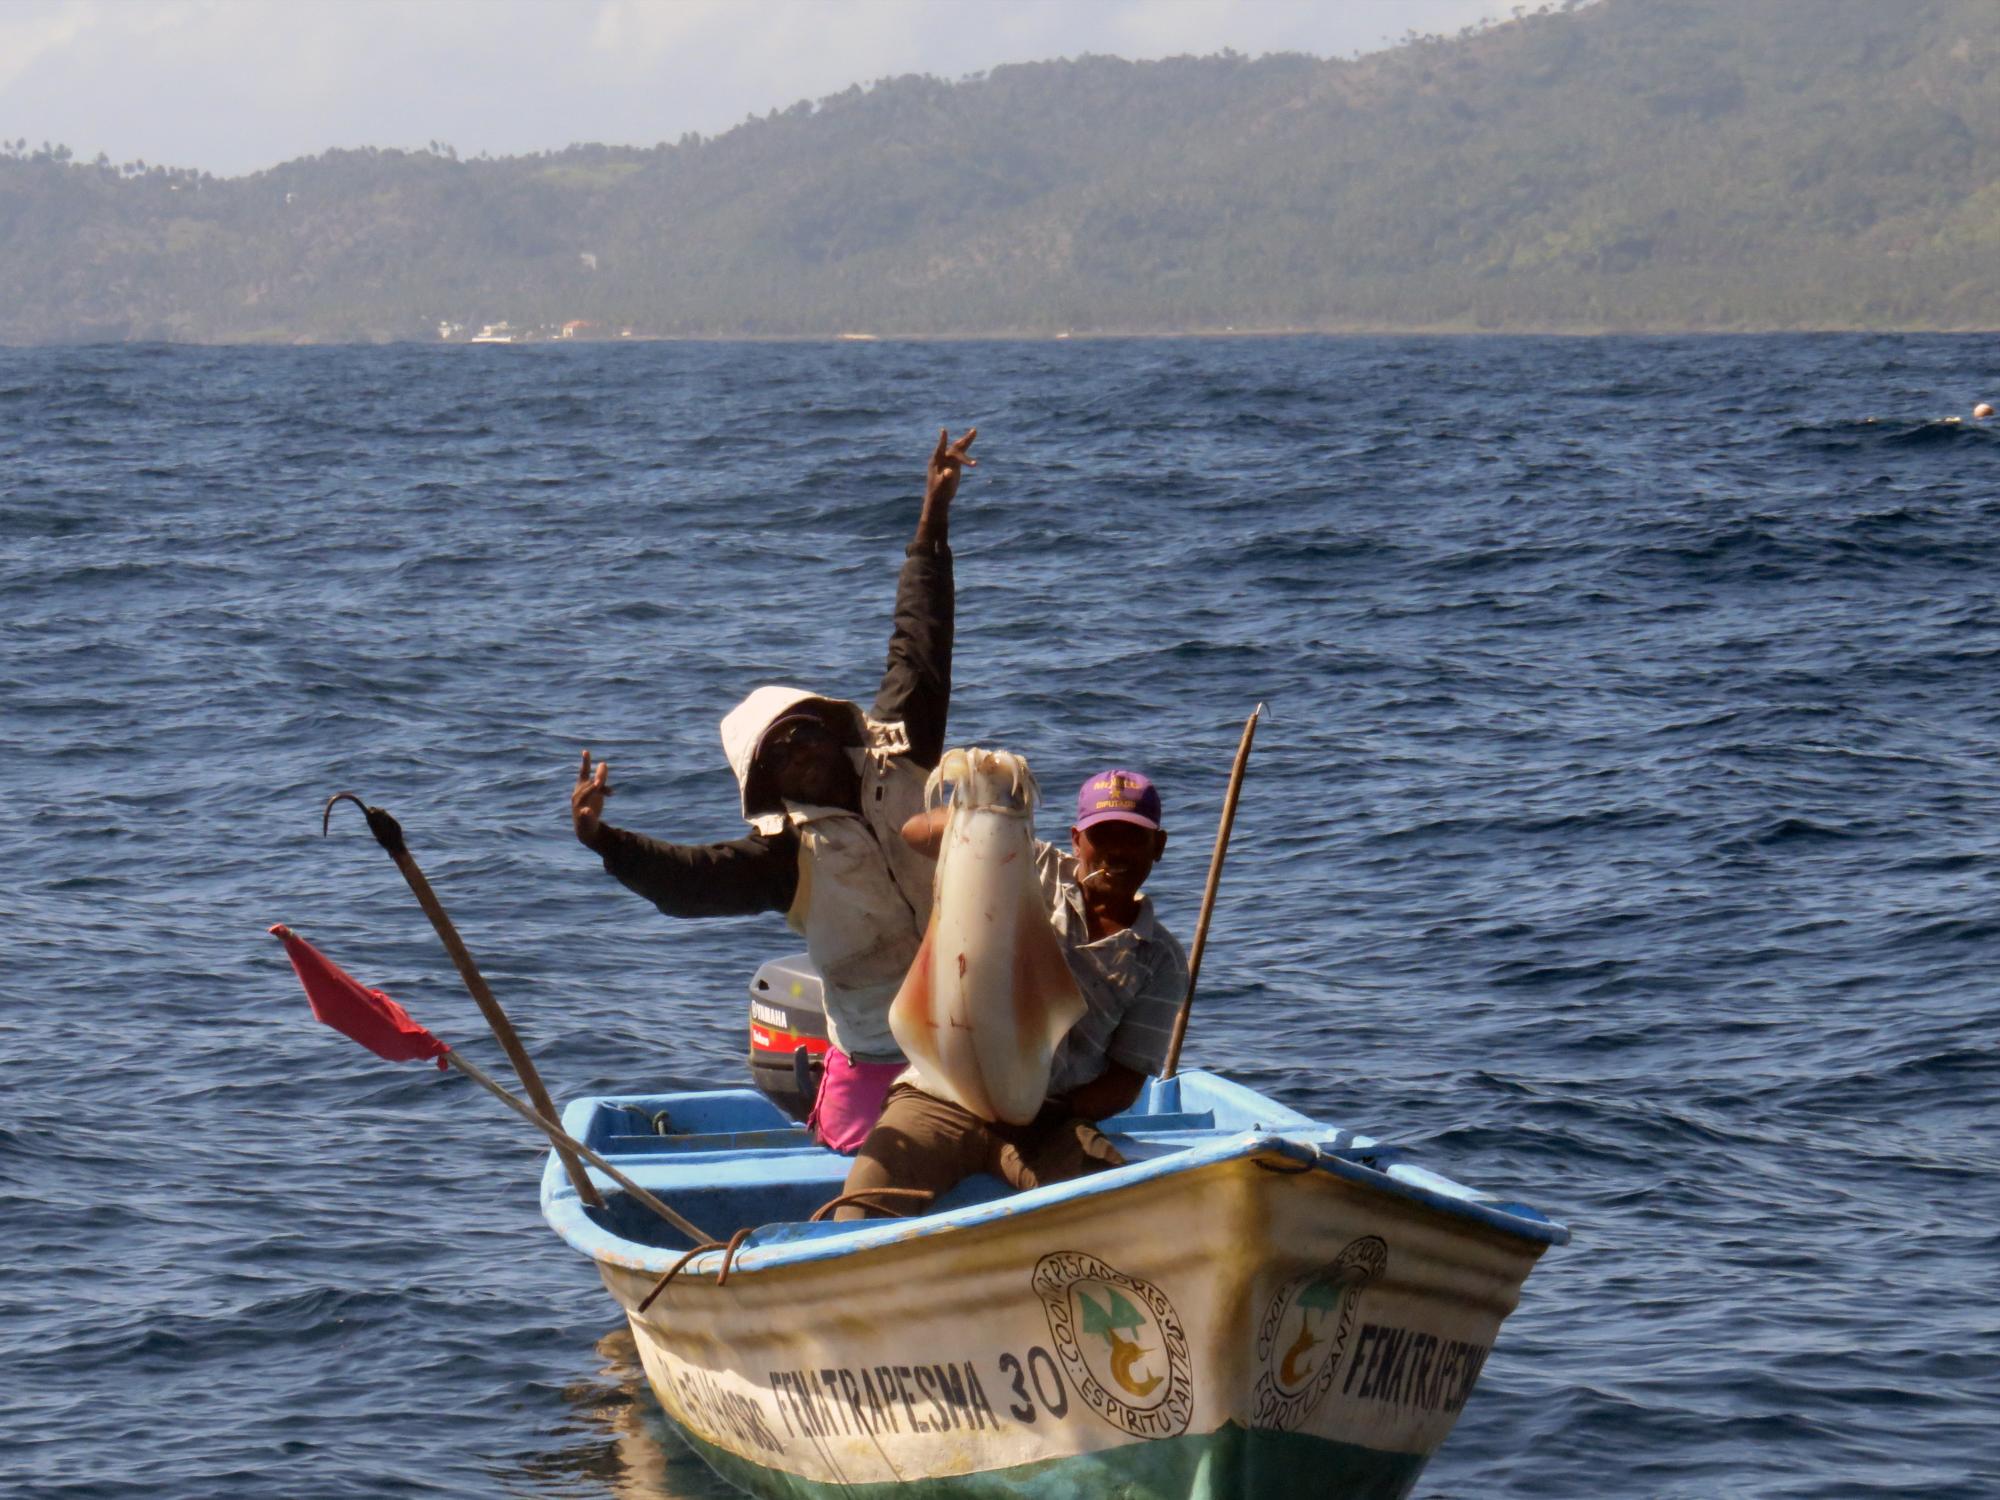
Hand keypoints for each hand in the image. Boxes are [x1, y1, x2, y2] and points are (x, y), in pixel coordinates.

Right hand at [572, 749, 610, 846]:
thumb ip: (600, 778)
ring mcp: (579, 806)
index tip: (586, 751)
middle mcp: (578, 795)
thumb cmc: (591, 806)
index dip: (585, 762)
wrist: (586, 828)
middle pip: (588, 784)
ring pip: (585, 795)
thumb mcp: (597, 791)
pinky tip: (587, 811)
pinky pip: (583, 814)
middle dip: (598, 777)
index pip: (583, 774)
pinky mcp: (582, 818)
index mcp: (581, 788)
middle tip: (605, 767)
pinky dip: (585, 812)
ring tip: (598, 783)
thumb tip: (603, 764)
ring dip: (591, 789)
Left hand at [916, 426, 975, 543]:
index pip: (940, 448)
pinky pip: (961, 455)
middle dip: (964, 440)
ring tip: (975, 431)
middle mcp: (943, 458)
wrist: (939, 498)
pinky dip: (967, 448)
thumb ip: (945, 478)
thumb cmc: (938, 492)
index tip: (944, 430)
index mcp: (936, 461)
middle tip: (974, 430)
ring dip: (967, 440)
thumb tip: (949, 472)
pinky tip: (971, 439)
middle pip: (954, 446)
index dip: (943, 440)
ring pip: (959, 449)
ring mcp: (949, 461)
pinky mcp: (954, 465)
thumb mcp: (942, 485)